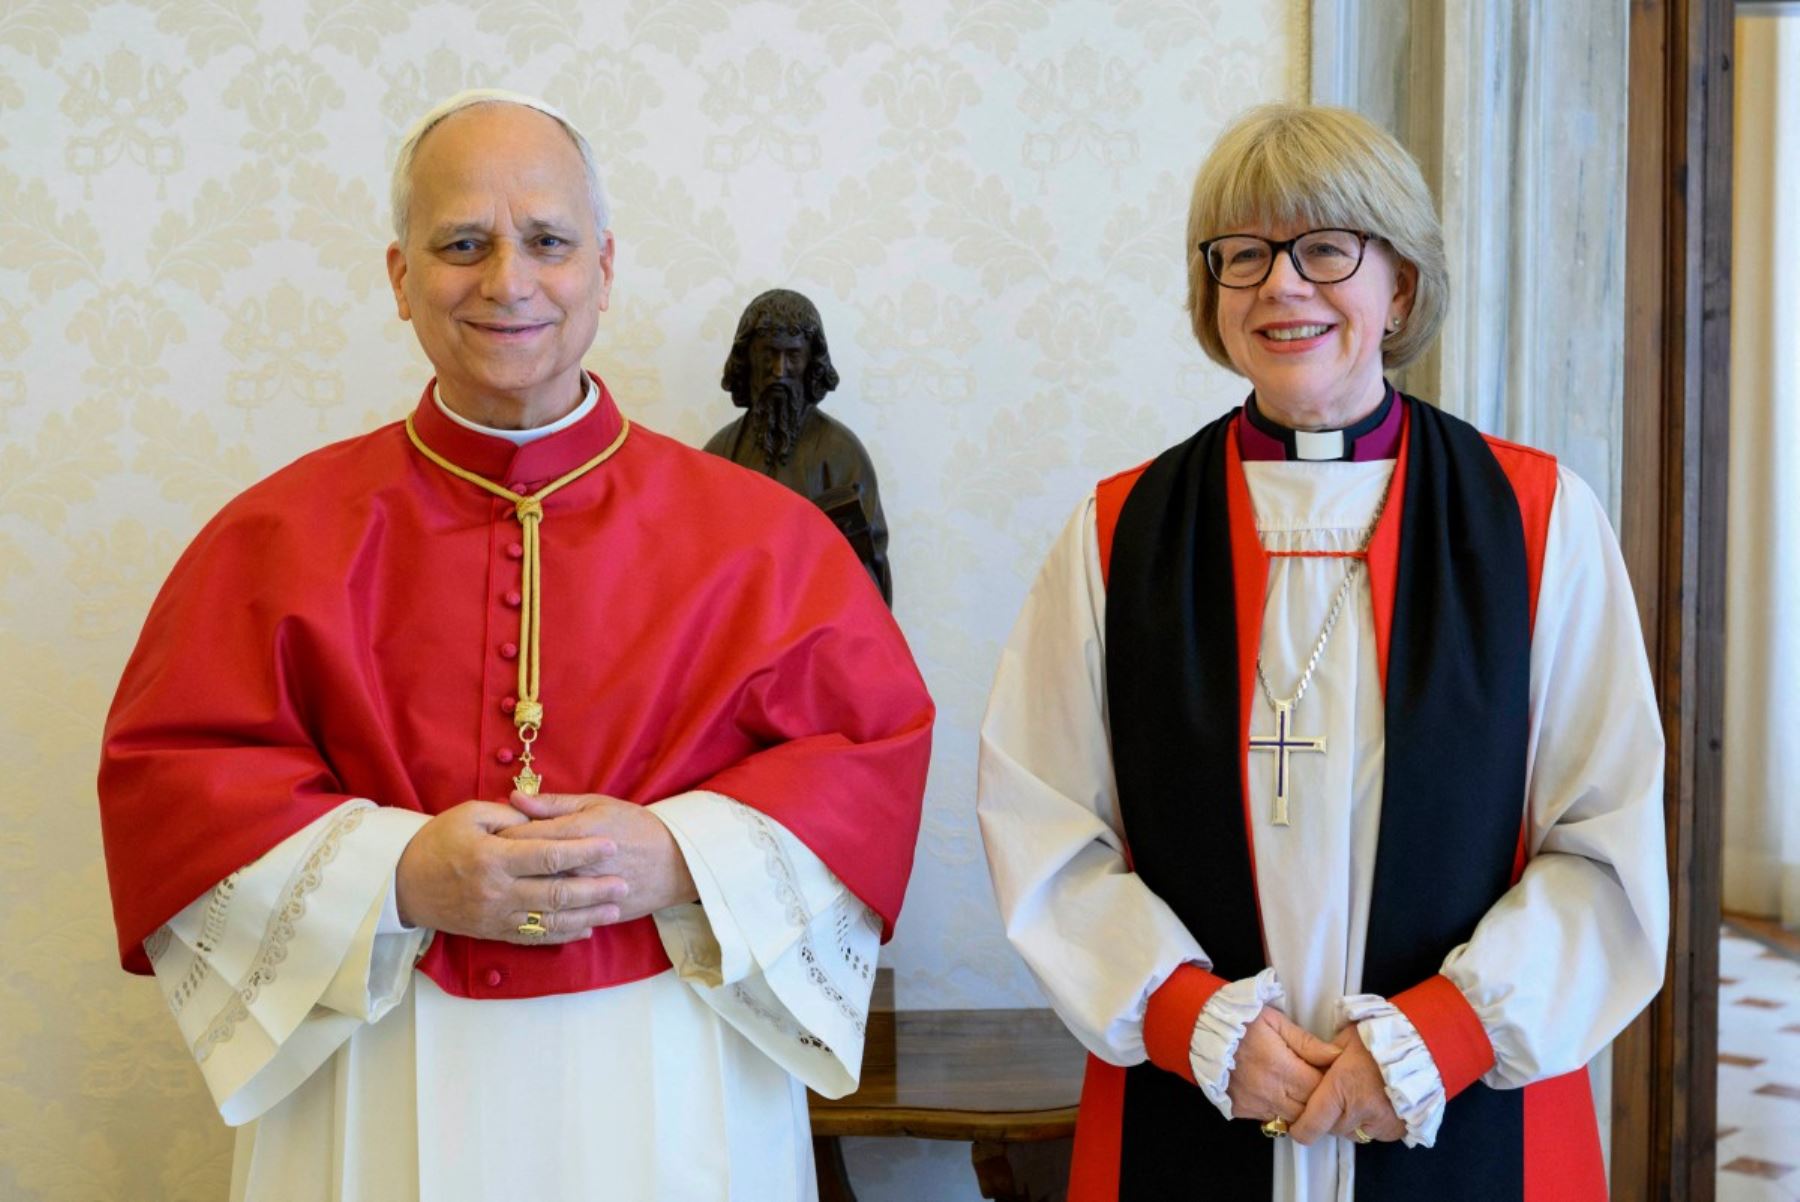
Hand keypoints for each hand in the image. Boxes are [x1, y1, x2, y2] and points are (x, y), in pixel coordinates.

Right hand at [394, 800, 625, 943]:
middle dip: (594, 888)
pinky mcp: (494, 932)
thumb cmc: (439, 840)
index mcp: (493, 857)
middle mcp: (498, 891)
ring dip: (586, 916)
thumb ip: (510, 815)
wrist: (402, 883)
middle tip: (624, 882)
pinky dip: (562, 935)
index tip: (610, 846)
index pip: (547, 855)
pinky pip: (534, 937)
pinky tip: (586, 929)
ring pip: (550, 920)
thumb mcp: (468, 815)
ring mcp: (496, 916)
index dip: (582, 851)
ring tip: (615, 909)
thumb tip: (543, 815)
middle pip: (556, 892)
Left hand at [500, 791, 698, 922]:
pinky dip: (539, 916)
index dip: (501, 838)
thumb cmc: (635, 826)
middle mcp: (581, 865)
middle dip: (504, 868)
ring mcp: (588, 893)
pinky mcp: (595, 914)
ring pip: (541, 898)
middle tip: (484, 867)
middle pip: (528, 868)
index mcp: (580, 832)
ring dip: (518, 894)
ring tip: (502, 889)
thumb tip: (515, 799)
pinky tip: (525, 912)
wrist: (677, 862)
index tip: (486, 838)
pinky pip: (560, 920)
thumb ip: (555, 804)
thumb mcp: (598, 805)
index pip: (526, 836)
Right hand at [1225, 1006, 1341, 1124]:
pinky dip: (1280, 1110)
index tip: (1333, 1075)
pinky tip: (1279, 1094)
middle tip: (1321, 1085)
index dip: (1331, 1084)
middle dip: (1320, 1100)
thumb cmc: (1240, 1020)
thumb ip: (1308, 1043)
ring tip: (1301, 1089)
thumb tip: (1337, 1056)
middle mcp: (1270, 1092)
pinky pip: (1270, 1119)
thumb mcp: (1276, 1022)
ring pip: (1291, 1119)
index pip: (1320, 1089)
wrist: (1200, 1029)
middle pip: (1309, 1110)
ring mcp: (1254, 1105)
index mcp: (1281, 1067)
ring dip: (1301, 1108)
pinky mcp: (1241, 1110)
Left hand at [1288, 1025, 1406, 1144]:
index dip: (1300, 1129)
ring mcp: (1380, 1123)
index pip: (1311, 1126)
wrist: (1419, 1045)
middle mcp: (1360, 1111)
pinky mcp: (1396, 1130)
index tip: (1296, 1126)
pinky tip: (1374, 1103)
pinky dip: (1370, 1124)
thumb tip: (1306, 1075)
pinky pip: (1373, 1134)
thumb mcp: (1341, 1042)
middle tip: (1337, 1096)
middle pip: (1332, 1128)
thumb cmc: (1377, 1037)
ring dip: (1350, 1121)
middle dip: (1329, 1116)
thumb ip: (1321, 1062)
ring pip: (1352, 1133)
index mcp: (1341, 1088)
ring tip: (1358, 1096)